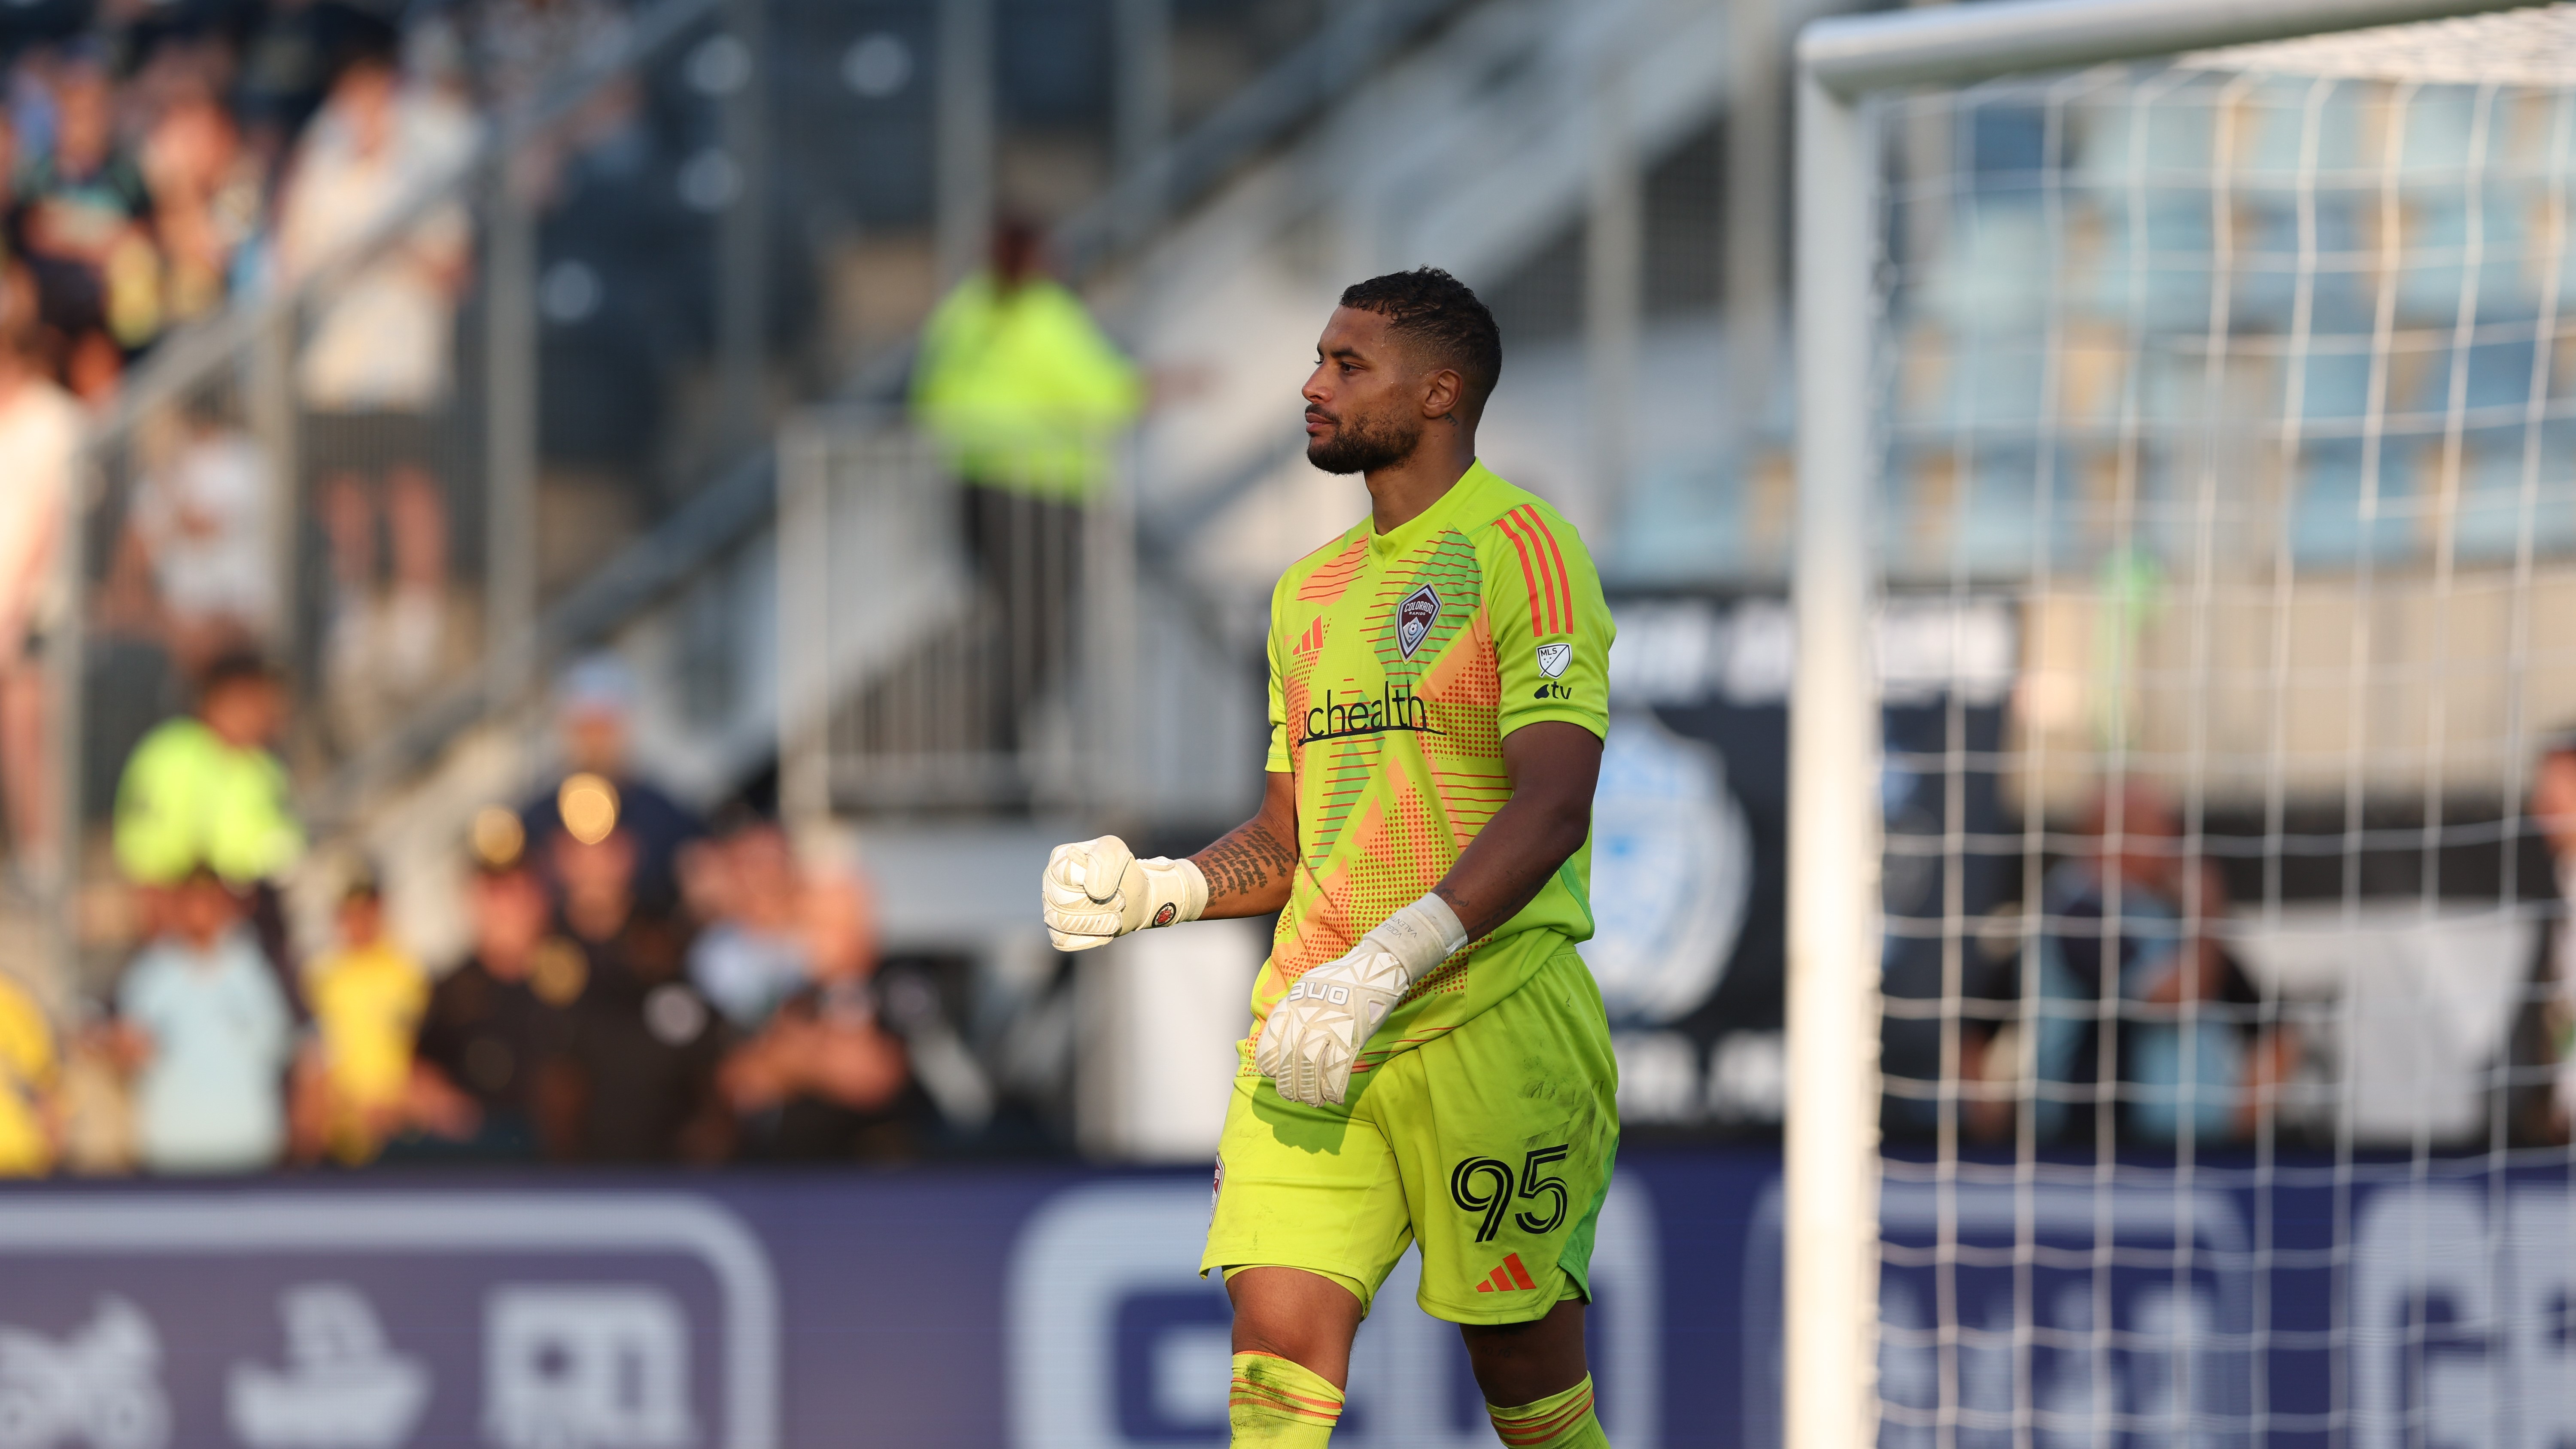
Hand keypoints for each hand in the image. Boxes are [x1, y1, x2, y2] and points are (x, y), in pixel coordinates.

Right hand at [1041, 834, 1208, 951]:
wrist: (1132, 899)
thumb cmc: (1122, 873)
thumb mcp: (1118, 852)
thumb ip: (1104, 858)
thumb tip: (1093, 891)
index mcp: (1059, 859)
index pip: (1066, 873)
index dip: (1095, 881)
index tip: (1115, 884)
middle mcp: (1050, 884)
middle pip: (1062, 901)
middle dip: (1099, 905)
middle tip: (1119, 901)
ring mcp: (1051, 908)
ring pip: (1062, 923)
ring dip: (1098, 922)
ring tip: (1114, 915)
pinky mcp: (1058, 931)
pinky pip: (1064, 940)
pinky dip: (1090, 937)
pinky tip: (1104, 929)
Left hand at [1255, 894, 1465, 1105]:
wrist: (1376, 966)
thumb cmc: (1343, 979)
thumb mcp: (1308, 986)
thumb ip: (1295, 1009)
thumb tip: (1282, 1034)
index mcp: (1293, 1003)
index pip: (1269, 1041)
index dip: (1269, 1064)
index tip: (1274, 1074)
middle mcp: (1306, 1014)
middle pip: (1289, 1058)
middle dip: (1289, 1085)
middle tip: (1292, 1097)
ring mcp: (1329, 1024)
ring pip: (1310, 1066)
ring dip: (1309, 1091)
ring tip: (1312, 1102)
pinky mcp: (1352, 1034)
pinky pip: (1338, 1068)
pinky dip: (1334, 1088)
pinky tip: (1334, 1098)